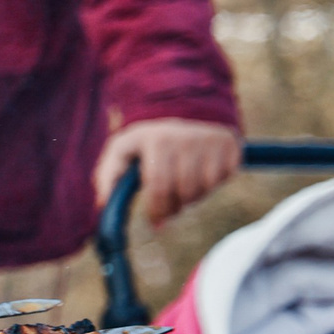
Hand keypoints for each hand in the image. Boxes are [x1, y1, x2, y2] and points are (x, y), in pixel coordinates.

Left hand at [93, 117, 240, 229]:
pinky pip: (224, 179)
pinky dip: (212, 184)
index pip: (159, 185)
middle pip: (184, 192)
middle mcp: (185, 138)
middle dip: (175, 207)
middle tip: (169, 209)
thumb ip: (109, 175)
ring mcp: (210, 140)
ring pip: (205, 189)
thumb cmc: (148, 140)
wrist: (185, 110)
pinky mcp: (230, 145)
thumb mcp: (123, 149)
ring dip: (193, 197)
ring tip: (181, 186)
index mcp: (156, 140)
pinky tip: (201, 173)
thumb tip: (103, 204)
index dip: (157, 209)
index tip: (155, 223)